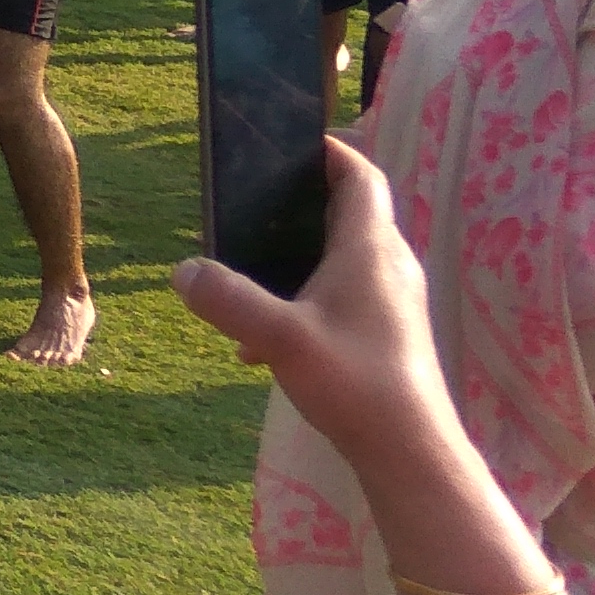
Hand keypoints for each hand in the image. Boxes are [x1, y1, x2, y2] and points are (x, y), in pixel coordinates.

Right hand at [173, 136, 459, 467]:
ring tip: (253, 275)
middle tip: (255, 206)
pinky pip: (345, 298)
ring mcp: (394, 303)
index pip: (361, 176)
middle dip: (304, 205)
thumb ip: (228, 299)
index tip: (293, 143)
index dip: (331, 152)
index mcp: (370, 248)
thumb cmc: (354, 380)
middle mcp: (389, 266)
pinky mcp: (390, 336)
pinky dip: (308, 301)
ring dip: (302, 258)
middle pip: (351, 214)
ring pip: (345, 260)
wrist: (410, 451)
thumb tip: (184, 270)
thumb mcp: (279, 338)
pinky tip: (267, 344)